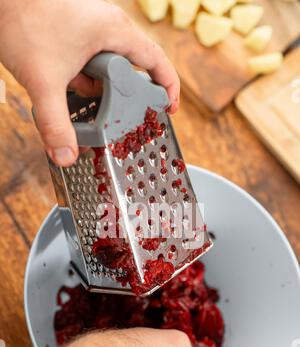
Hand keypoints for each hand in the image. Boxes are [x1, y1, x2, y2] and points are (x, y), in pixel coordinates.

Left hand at [0, 0, 179, 166]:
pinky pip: (88, 59)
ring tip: (73, 93)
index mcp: (114, 32)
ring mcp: (91, 26)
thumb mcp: (44, 80)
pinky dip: (79, 76)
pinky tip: (61, 81)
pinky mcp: (75, 29)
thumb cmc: (21, 19)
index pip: (156, 61)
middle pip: (129, 69)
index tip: (170, 109)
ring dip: (93, 87)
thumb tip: (66, 155)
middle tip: (110, 116)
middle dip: (117, 95)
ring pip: (105, 66)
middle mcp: (108, 26)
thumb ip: (55, 123)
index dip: (168, 87)